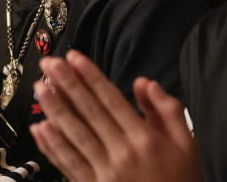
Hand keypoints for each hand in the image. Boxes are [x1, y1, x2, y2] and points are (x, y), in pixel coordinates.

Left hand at [30, 50, 200, 181]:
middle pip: (89, 112)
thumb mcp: (186, 143)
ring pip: (75, 135)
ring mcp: (105, 173)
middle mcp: (122, 153)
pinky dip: (52, 147)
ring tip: (40, 88)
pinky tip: (40, 129)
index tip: (75, 58)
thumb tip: (144, 83)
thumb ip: (168, 109)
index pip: (111, 99)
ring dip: (55, 109)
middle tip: (50, 64)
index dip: (90, 76)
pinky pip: (69, 165)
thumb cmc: (180, 181)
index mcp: (145, 138)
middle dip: (68, 84)